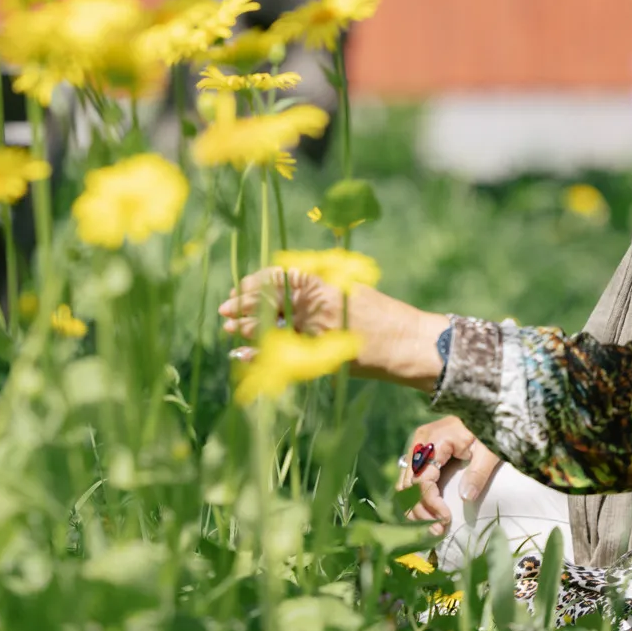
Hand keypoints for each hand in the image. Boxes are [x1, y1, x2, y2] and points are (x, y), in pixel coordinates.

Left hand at [219, 267, 450, 389]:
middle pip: (268, 300)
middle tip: (224, 310)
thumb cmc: (380, 314)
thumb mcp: (348, 288)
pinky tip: (242, 353)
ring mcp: (317, 329)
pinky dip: (258, 353)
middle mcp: (317, 303)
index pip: (277, 276)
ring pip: (269, 326)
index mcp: (324, 281)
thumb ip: (318, 288)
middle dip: (242, 305)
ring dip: (246, 327)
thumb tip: (283, 288)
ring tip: (229, 329)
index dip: (252, 282)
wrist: (407, 342)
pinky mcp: (320, 354)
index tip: (237, 288)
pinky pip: (280, 353)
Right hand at [398, 416, 499, 535]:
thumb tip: (465, 498)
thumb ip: (477, 473)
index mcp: (432, 441)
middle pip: (407, 486)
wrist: (483, 407)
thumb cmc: (487, 427)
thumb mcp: (489, 450)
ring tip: (432, 526)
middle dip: (420, 511)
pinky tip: (426, 513)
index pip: (421, 481)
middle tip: (438, 531)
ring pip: (404, 485)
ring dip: (415, 508)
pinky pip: (409, 480)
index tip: (446, 519)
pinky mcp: (420, 453)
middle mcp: (418, 444)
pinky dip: (414, 499)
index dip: (430, 504)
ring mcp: (416, 447)